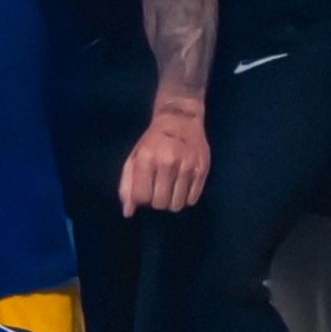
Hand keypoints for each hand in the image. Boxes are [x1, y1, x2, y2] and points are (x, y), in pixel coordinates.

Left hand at [121, 95, 210, 215]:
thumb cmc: (152, 141)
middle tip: (158, 190)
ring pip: (177, 204)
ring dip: (171, 202)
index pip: (142, 196)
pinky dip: (185, 198)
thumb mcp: (134, 158)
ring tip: (170, 190)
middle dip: (156, 202)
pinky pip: (193, 199)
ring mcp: (187, 166)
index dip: (141, 199)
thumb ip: (127, 184)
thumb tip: (128, 212)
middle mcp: (168, 162)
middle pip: (160, 203)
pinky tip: (182, 187)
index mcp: (147, 158)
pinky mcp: (203, 169)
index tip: (144, 191)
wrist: (180, 119)